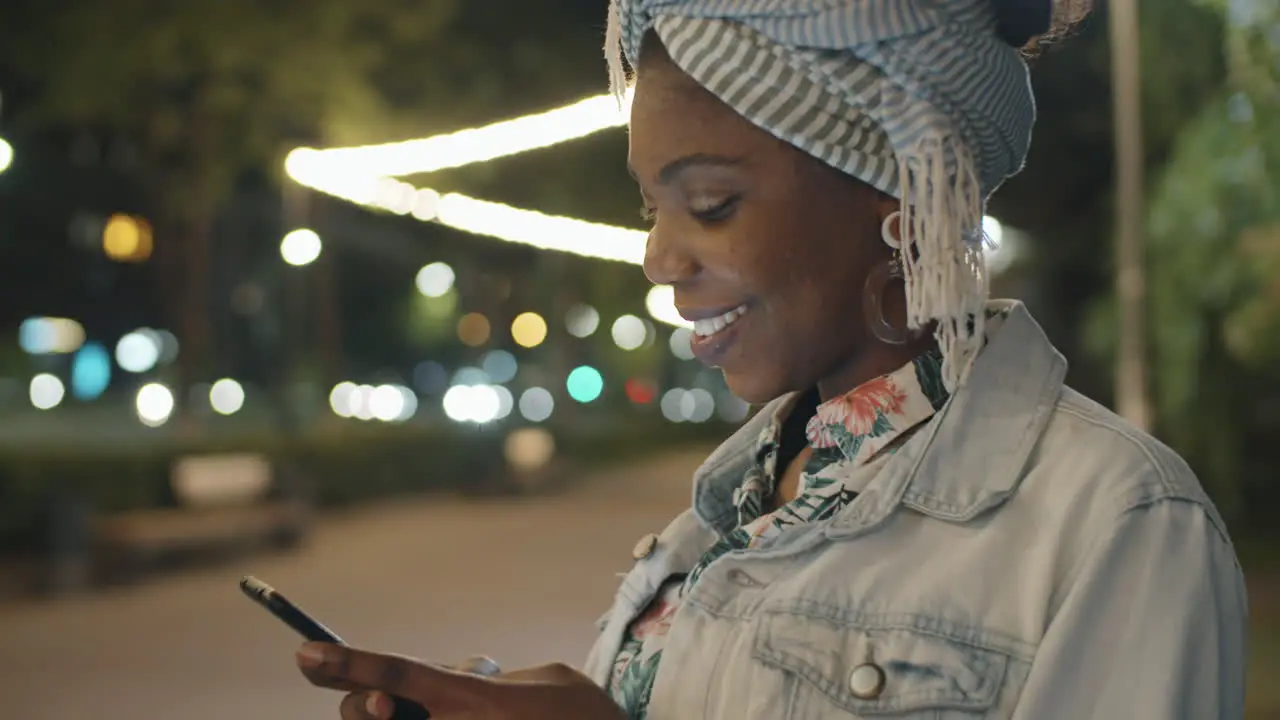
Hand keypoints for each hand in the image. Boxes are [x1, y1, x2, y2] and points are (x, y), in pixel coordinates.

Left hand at [296, 642, 627, 719]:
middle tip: (385, 700)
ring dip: (413, 715)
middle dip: (366, 700)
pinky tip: (490, 716)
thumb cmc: (583, 716)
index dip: (347, 662)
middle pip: (375, 712)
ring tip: (462, 708)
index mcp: (472, 700)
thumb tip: (454, 681)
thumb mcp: (546, 677)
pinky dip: (438, 718)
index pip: (395, 673)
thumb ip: (486, 679)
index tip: (304, 654)